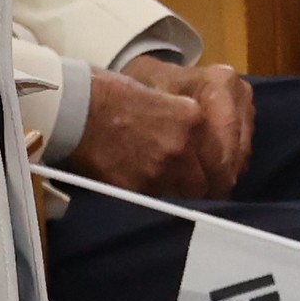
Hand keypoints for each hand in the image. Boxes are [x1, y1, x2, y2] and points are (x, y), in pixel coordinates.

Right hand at [74, 57, 251, 200]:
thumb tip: (204, 152)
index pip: (223, 160)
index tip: (218, 180)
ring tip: (175, 197)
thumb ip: (190, 126)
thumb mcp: (165, 99)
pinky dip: (157, 202)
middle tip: (199, 193)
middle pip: (208, 184)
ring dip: (183, 198)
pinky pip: (158, 204)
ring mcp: (160, 170)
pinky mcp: (138, 189)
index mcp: (193, 119)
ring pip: (187, 198)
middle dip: (205, 190)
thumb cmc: (115, 96)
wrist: (76, 108)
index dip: (221, 174)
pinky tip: (151, 197)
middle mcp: (183, 146)